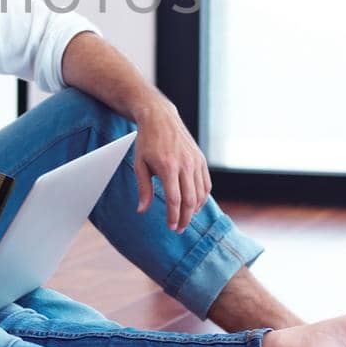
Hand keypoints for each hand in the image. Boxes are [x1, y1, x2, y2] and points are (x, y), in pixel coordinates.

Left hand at [133, 98, 211, 232]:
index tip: (171, 227)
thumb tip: (142, 210)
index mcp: (168, 167)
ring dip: (194, 210)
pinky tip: (195, 205)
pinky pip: (206, 184)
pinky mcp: (201, 159)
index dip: (174, 216)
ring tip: (185, 219)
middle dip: (185, 218)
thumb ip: (143, 189)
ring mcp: (195, 162)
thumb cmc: (147, 142)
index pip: (174, 199)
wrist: (160, 118)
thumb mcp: (139, 164)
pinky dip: (202, 197)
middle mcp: (185, 165)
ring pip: (200, 194)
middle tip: (179, 229)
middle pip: (190, 200)